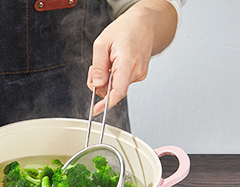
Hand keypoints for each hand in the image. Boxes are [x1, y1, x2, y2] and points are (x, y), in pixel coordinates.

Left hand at [87, 0, 176, 114]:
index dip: (106, 104)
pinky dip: (113, 76)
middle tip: (95, 68)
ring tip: (107, 60)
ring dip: (106, 78)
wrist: (145, 23)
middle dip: (99, 83)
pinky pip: (121, 81)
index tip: (96, 110)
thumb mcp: (102, 44)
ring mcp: (139, 74)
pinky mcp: (139, 74)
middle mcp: (136, 71)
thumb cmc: (125, 29)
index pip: (118, 91)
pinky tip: (114, 62)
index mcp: (127, 62)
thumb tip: (97, 85)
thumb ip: (99, 67)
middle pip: (112, 90)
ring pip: (116, 86)